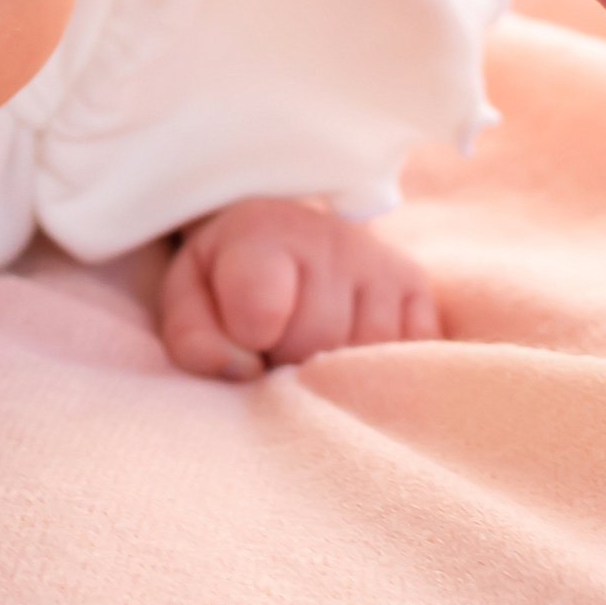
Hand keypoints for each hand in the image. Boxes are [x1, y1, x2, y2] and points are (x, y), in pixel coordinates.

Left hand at [158, 197, 438, 379]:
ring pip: (363, 358)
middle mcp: (330, 239)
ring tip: (308, 344)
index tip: (242, 333)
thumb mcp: (188, 300)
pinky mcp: (417, 288)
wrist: (283, 238)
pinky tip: (346, 347)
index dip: (245, 339)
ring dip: (332, 371)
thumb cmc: (227, 281)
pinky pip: (406, 358)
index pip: (260, 308)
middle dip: (286, 361)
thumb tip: (245, 371)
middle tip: (275, 342)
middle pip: (313, 345)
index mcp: (262, 233)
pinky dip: (373, 369)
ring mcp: (380, 262)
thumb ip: (193, 339)